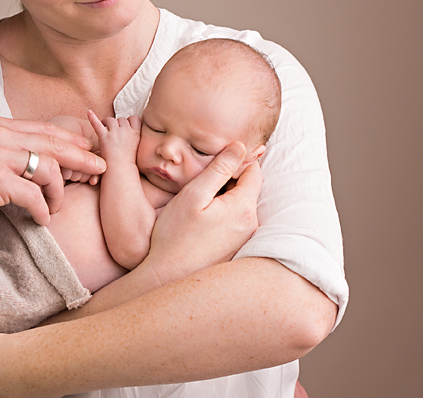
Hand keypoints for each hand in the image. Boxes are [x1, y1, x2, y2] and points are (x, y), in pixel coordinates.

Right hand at [0, 116, 105, 242]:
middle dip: (82, 158)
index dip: (73, 142)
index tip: (91, 154)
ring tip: (54, 208)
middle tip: (100, 172)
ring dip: (58, 192)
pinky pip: (35, 196)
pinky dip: (43, 211)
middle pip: (54, 143)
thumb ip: (10, 153)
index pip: (46, 129)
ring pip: (49, 168)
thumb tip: (44, 160)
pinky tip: (40, 220)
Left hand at [87, 110, 141, 164]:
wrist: (121, 171)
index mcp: (136, 133)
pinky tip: (89, 112)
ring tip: (104, 128)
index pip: (134, 118)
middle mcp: (126, 130)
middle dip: (117, 124)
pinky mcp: (104, 136)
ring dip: (107, 122)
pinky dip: (92, 118)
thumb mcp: (137, 147)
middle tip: (114, 133)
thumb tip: (130, 132)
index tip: (126, 127)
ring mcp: (114, 133)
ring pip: (111, 120)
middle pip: (121, 119)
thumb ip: (134, 137)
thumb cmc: (128, 163)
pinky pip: (97, 124)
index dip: (129, 121)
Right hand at [145, 142, 260, 284]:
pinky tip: (202, 220)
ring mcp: (246, 239)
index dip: (236, 160)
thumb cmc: (175, 235)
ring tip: (199, 202)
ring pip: (241, 205)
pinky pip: (237, 221)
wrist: (168, 275)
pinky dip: (224, 213)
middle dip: (230, 179)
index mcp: (243, 207)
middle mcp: (251, 224)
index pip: (253, 171)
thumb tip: (239, 147)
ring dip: (225, 197)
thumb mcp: (193, 195)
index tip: (215, 161)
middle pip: (248, 189)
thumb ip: (218, 169)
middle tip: (201, 181)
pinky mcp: (237, 249)